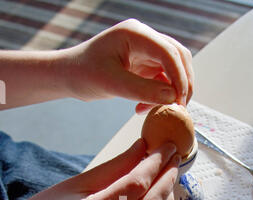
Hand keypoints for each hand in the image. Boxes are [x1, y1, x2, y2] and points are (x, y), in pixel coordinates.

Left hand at [65, 19, 193, 112]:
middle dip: (182, 83)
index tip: (179, 101)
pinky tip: (142, 108)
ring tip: (157, 110)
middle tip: (179, 108)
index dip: (179, 77)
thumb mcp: (112, 84)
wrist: (69, 75)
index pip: (169, 52)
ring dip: (171, 91)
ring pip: (173, 69)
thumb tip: (172, 97)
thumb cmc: (84, 74)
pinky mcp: (144, 65)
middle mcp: (144, 39)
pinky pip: (162, 80)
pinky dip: (158, 96)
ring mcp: (146, 51)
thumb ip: (143, 90)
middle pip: (178, 57)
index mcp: (135, 34)